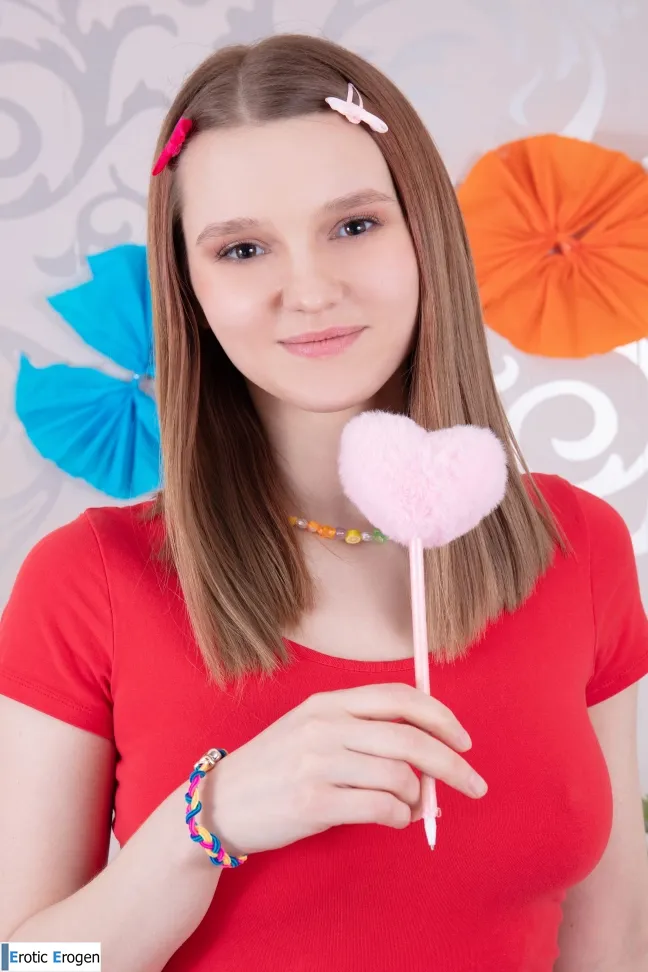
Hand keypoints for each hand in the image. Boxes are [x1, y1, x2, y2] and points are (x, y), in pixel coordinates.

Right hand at [203, 682, 486, 857]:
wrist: (219, 804)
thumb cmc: (276, 768)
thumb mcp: (311, 730)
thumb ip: (363, 733)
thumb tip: (427, 753)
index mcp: (328, 703)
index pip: (399, 698)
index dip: (440, 717)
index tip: (464, 741)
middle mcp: (324, 726)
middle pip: (410, 739)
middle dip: (452, 764)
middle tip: (474, 784)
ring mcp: (317, 763)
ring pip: (400, 778)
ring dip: (418, 798)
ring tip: (411, 807)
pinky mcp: (312, 802)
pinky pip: (380, 808)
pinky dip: (399, 817)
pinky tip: (393, 819)